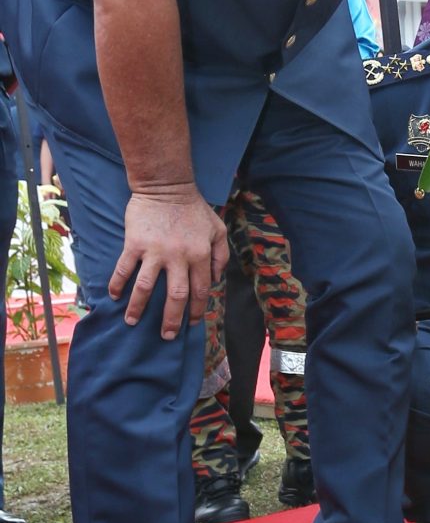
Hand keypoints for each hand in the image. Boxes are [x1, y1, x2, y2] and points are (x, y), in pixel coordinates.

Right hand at [110, 185, 228, 338]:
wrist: (166, 186)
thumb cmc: (194, 209)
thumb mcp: (217, 229)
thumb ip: (221, 255)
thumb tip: (216, 280)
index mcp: (201, 255)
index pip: (200, 290)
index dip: (196, 310)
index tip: (191, 324)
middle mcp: (179, 257)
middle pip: (176, 296)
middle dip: (172, 320)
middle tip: (167, 336)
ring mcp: (155, 251)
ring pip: (146, 288)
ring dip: (138, 308)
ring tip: (131, 322)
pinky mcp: (135, 244)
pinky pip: (124, 269)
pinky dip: (118, 284)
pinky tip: (114, 297)